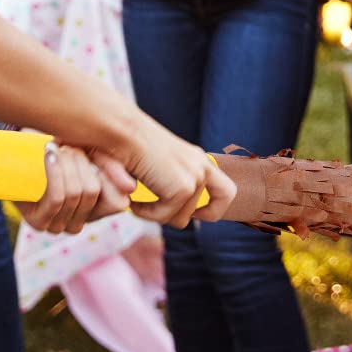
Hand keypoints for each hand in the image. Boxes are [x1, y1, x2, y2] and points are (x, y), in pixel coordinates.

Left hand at [16, 143, 131, 234]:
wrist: (18, 156)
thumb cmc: (58, 153)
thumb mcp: (88, 154)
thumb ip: (111, 167)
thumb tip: (132, 189)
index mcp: (96, 209)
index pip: (119, 202)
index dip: (111, 175)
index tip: (96, 152)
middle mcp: (80, 222)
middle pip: (93, 190)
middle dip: (82, 160)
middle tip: (70, 145)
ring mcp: (59, 225)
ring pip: (76, 192)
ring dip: (67, 163)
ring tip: (58, 147)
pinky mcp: (39, 222)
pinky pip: (58, 197)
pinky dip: (56, 171)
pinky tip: (50, 154)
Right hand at [116, 120, 235, 229]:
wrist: (125, 131)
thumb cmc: (132, 147)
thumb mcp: (159, 165)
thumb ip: (172, 184)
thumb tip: (184, 216)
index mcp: (198, 160)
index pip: (226, 191)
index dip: (213, 208)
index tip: (193, 213)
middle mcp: (201, 166)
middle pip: (212, 212)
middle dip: (187, 216)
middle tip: (162, 208)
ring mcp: (195, 177)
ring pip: (180, 219)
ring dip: (157, 213)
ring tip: (139, 197)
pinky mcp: (182, 189)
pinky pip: (163, 217)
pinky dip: (145, 212)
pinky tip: (134, 198)